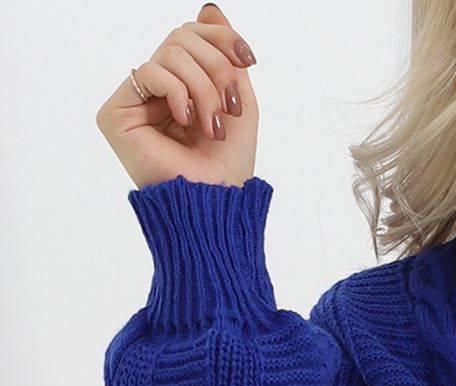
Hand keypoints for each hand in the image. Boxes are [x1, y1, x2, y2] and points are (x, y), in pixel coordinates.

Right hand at [95, 5, 258, 191]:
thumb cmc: (227, 167)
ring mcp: (134, 101)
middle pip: (182, 38)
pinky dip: (177, 92)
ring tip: (211, 126)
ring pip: (170, 53)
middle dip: (216, 68)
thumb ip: (227, 56)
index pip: (193, 37)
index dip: (222, 38)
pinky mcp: (116, 113)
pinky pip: (150, 71)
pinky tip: (185, 121)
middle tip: (229, 108)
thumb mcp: (239, 102)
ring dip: (203, 88)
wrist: (214, 206)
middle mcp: (155, 91)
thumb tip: (209, 8)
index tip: (249, 58)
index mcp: (182, 87)